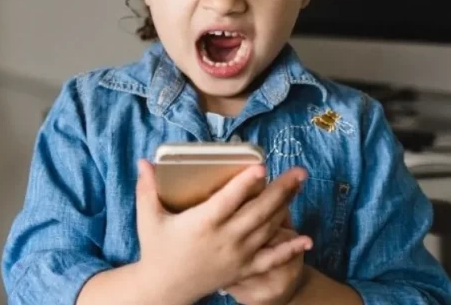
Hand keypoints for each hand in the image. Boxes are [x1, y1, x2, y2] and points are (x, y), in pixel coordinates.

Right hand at [132, 160, 309, 303]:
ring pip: (267, 229)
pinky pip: (270, 260)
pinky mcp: (243, 269)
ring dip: (286, 207)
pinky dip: (289, 250)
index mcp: (202, 224)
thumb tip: (144, 161)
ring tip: (300, 186)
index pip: (227, 200)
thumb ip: (147, 189)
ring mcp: (237, 255)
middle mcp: (224, 239)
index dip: (245, 184)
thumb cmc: (157, 249)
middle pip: (257, 211)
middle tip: (299, 171)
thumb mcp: (148, 218)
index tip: (261, 168)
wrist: (165, 288)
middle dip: (281, 190)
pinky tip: (306, 239)